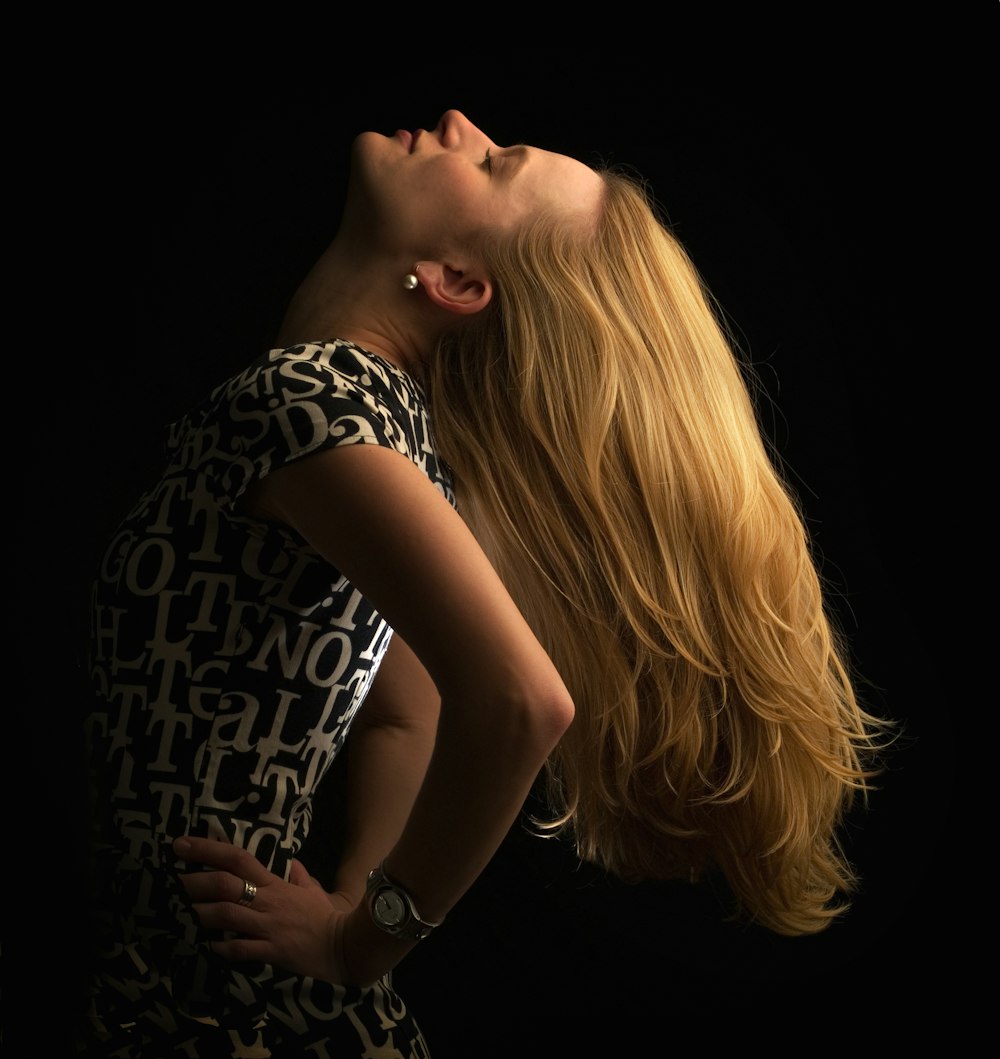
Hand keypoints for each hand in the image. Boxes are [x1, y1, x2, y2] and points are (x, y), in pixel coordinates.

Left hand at [173, 836, 354, 983]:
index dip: (209, 850)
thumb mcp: (313, 889)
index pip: (239, 859)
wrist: (343, 944)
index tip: (182, 844)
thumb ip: (300, 875)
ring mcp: (268, 926)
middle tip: (173, 881)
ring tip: (180, 913)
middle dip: (195, 882)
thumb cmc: (325, 915)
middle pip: (226, 885)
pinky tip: (207, 946)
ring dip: (201, 914)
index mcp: (275, 883)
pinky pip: (240, 949)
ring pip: (227, 916)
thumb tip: (293, 862)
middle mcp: (267, 901)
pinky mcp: (271, 951)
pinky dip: (221, 948)